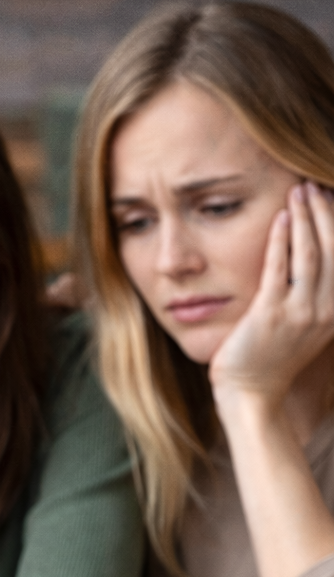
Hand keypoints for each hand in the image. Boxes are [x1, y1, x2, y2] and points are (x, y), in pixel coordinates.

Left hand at [209, 181, 333, 411]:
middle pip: (333, 250)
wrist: (251, 391)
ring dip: (304, 219)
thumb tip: (312, 252)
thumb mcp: (307, 324)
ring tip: (297, 192)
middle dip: (324, 213)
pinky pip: (278, 269)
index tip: (330, 196)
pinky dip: (280, 240)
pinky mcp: (270, 315)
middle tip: (311, 185)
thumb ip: (316, 293)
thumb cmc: (273, 355)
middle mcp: (326, 312)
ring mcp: (299, 314)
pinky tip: (279, 218)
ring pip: (309, 255)